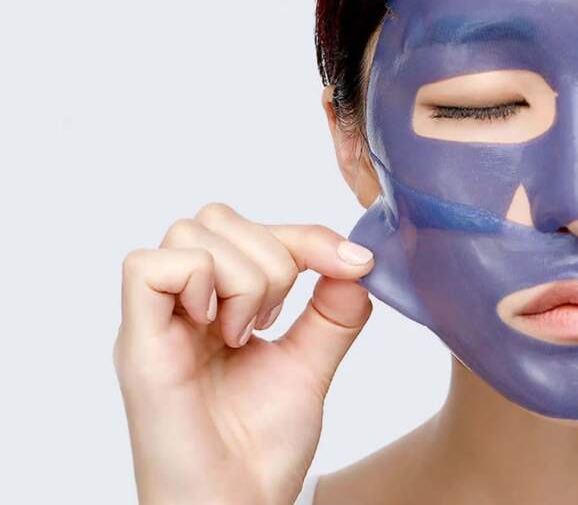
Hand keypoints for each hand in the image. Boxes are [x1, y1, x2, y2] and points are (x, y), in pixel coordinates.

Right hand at [114, 203, 373, 504]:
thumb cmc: (259, 446)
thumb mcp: (310, 364)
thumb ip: (333, 314)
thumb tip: (353, 263)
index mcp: (216, 301)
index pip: (252, 227)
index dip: (306, 235)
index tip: (352, 264)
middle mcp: (182, 302)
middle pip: (216, 217)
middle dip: (270, 258)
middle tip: (272, 318)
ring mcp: (157, 318)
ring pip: (190, 233)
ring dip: (239, 276)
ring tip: (245, 332)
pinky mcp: (138, 341)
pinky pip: (150, 267)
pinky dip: (199, 283)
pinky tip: (217, 329)